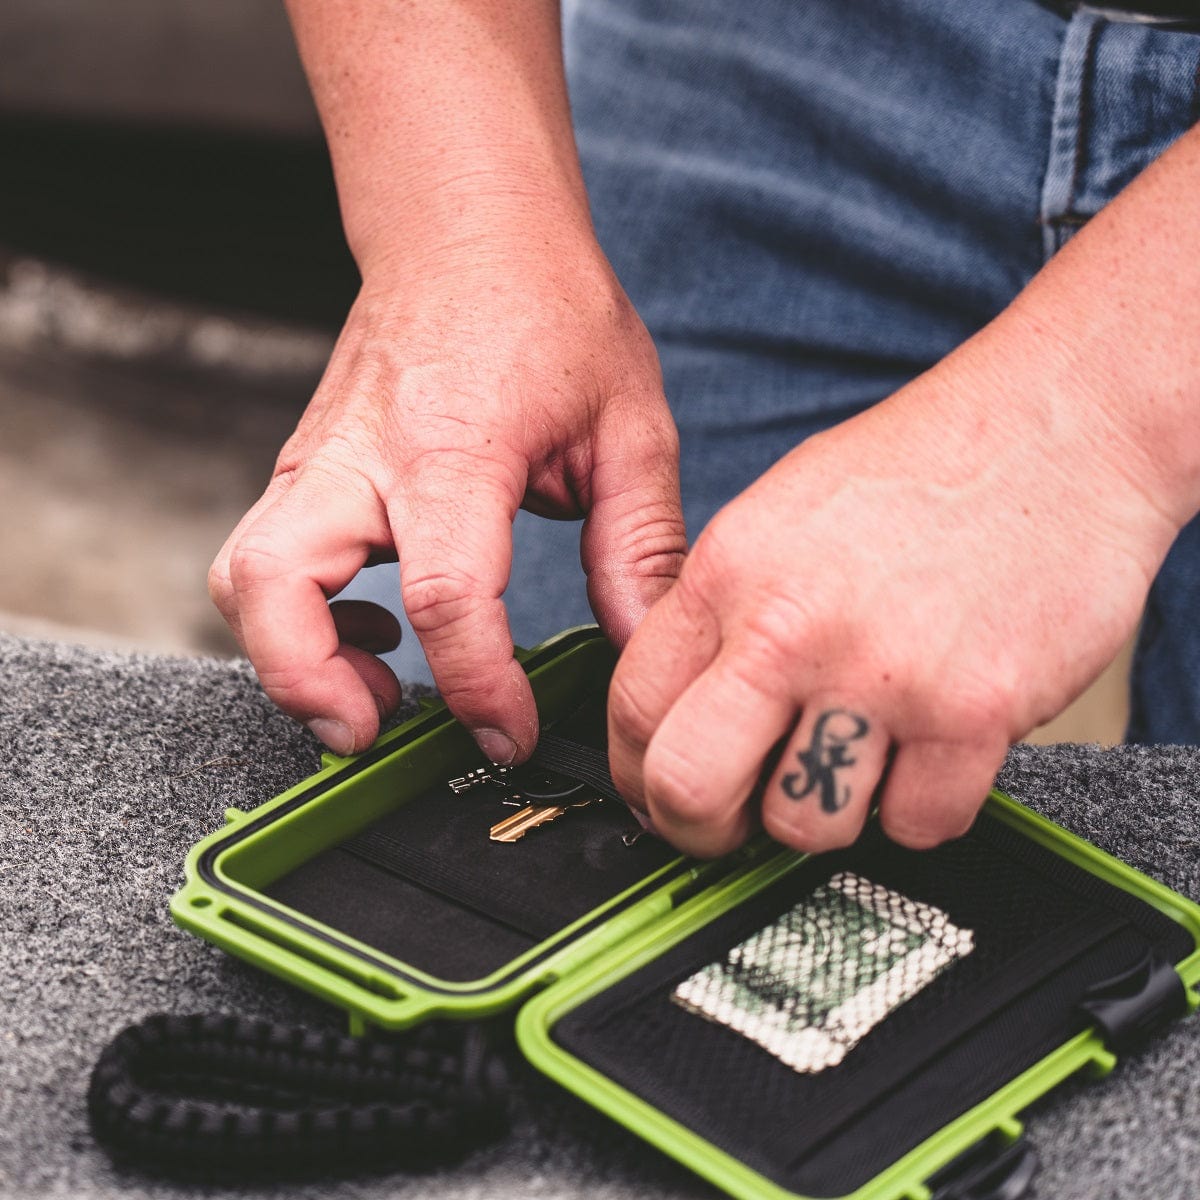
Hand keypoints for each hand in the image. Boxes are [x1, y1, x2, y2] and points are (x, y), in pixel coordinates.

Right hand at [209, 231, 684, 760]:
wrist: (472, 234)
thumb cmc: (551, 312)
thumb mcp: (629, 428)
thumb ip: (639, 544)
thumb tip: (643, 642)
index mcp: (453, 449)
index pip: (445, 597)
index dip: (477, 688)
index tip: (509, 735)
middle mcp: (360, 456)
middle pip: (270, 588)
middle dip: (308, 686)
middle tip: (377, 731)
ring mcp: (318, 461)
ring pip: (243, 579)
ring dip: (290, 658)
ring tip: (377, 692)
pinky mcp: (308, 470)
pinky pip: (265, 560)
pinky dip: (298, 619)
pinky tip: (378, 628)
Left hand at [607, 328, 1181, 857]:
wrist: (1055, 429)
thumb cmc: (918, 471)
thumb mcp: (776, 518)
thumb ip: (720, 613)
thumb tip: (677, 709)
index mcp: (730, 572)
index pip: (633, 707)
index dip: (634, 771)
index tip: (656, 792)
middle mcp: (791, 626)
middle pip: (689, 789)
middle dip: (698, 829)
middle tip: (729, 826)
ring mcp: (880, 673)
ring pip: (804, 828)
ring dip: (824, 815)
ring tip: (853, 763)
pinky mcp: (973, 711)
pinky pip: (917, 825)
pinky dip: (920, 807)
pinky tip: (928, 753)